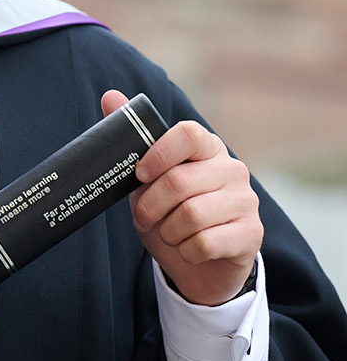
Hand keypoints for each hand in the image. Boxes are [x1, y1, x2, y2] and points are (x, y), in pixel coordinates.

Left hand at [102, 90, 262, 305]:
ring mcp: (246, 201)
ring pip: (190, 215)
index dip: (158, 153)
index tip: (139, 174)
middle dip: (149, 206)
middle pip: (179, 182)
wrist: (200, 264)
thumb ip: (133, 138)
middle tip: (143, 218)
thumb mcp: (148, 179)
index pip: (188, 133)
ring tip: (168, 233)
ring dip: (167, 231)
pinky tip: (189, 249)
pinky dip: (185, 251)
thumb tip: (110, 95)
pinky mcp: (251, 234)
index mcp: (208, 148)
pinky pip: (203, 243)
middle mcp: (233, 169)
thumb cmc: (171, 213)